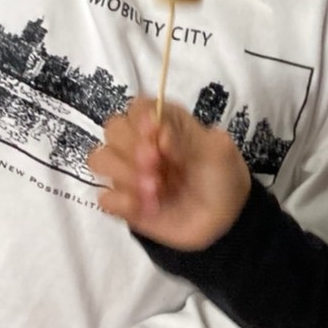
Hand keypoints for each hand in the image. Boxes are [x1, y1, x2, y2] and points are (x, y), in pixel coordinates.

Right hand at [90, 97, 251, 250]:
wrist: (227, 219)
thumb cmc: (223, 176)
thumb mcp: (218, 150)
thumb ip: (189, 138)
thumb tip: (160, 134)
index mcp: (167, 124)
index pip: (138, 107)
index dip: (141, 119)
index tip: (156, 135)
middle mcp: (143, 144)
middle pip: (113, 129)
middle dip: (132, 147)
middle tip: (157, 165)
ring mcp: (131, 173)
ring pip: (100, 159)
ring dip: (125, 173)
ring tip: (156, 189)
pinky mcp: (126, 203)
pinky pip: (104, 197)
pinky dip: (122, 201)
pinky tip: (148, 207)